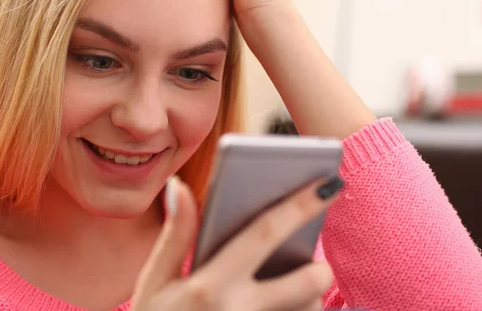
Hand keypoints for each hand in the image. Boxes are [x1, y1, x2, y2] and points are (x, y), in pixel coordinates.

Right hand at [131, 176, 341, 310]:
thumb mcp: (154, 284)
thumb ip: (174, 235)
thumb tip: (180, 187)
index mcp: (209, 284)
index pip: (264, 232)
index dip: (300, 204)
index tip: (328, 183)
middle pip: (305, 282)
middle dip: (319, 269)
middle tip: (316, 264)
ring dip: (307, 301)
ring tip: (290, 295)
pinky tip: (281, 310)